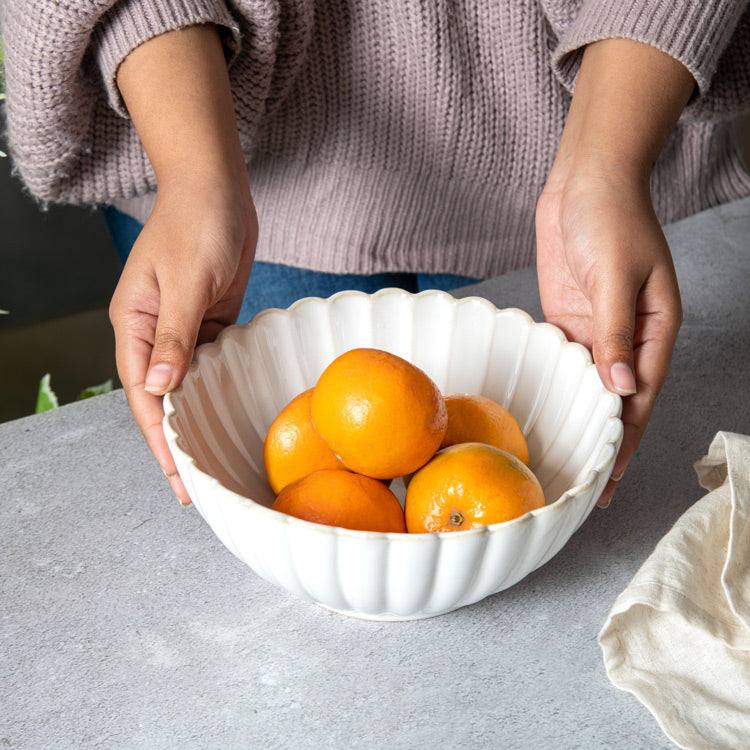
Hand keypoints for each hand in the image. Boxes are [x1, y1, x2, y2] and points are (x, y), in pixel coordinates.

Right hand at [110, 182, 256, 503]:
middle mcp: (153, 332)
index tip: (177, 478)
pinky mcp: (209, 321)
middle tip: (195, 486)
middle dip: (176, 441)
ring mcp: (182, 328)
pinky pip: (210, 364)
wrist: (217, 189)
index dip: (160, 440)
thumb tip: (160, 388)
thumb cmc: (197, 225)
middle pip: (162, 399)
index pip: (144, 395)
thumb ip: (176, 338)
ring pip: (186, 386)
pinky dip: (217, 389)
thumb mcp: (187, 282)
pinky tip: (230, 413)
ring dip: (197, 419)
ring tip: (214, 459)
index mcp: (135, 324)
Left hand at [536, 166, 680, 506]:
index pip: (640, 398)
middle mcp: (626, 338)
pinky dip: (556, 387)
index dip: (626, 441)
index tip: (609, 478)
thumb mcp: (617, 276)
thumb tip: (621, 389)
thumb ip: (615, 334)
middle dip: (602, 443)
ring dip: (578, 420)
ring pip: (587, 387)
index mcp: (653, 330)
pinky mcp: (566, 319)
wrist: (584, 181)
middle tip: (581, 485)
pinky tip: (545, 412)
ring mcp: (594, 331)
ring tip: (561, 459)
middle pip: (614, 402)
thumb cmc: (611, 218)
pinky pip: (562, 362)